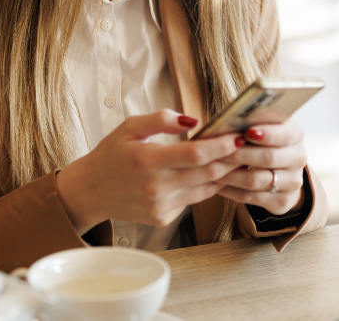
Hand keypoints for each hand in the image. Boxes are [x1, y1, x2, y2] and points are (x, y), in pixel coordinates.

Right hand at [56, 109, 243, 233]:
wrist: (90, 192)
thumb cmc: (110, 156)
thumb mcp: (129, 128)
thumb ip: (160, 120)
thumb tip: (193, 120)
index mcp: (147, 161)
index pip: (194, 154)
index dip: (220, 146)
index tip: (237, 136)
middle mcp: (156, 187)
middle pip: (207, 173)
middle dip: (231, 159)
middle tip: (248, 146)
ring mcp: (161, 206)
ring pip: (205, 189)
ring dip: (224, 174)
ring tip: (238, 158)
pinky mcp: (164, 217)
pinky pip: (194, 199)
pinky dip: (206, 186)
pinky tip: (214, 173)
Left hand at [212, 119, 306, 215]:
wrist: (281, 171)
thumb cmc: (264, 142)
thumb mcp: (264, 127)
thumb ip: (251, 123)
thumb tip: (228, 120)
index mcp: (294, 134)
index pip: (284, 134)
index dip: (267, 134)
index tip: (247, 132)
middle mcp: (298, 158)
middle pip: (268, 158)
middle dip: (239, 155)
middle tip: (216, 152)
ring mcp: (292, 182)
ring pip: (257, 180)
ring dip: (231, 175)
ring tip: (211, 169)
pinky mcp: (282, 201)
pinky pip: (252, 197)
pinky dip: (231, 191)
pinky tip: (217, 185)